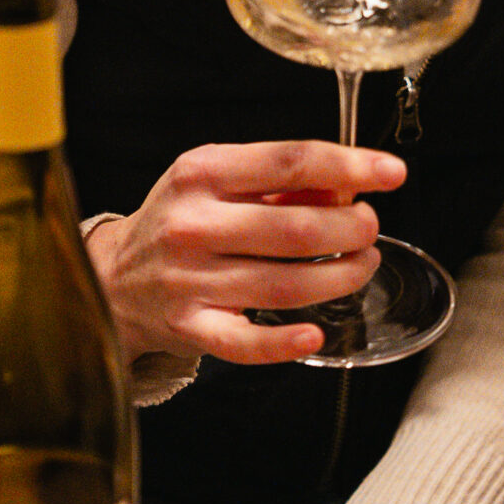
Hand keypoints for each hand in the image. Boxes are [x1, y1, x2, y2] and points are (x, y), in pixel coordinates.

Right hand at [85, 139, 406, 370]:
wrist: (113, 278)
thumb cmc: (181, 221)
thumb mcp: (219, 181)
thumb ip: (282, 181)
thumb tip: (349, 182)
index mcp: (201, 173)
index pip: (288, 161)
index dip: (349, 165)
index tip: (390, 172)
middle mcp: (192, 224)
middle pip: (294, 228)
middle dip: (351, 228)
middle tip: (368, 228)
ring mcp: (189, 280)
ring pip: (285, 285)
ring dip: (340, 277)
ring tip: (360, 265)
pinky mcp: (189, 327)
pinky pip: (245, 343)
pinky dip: (284, 343)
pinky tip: (314, 332)